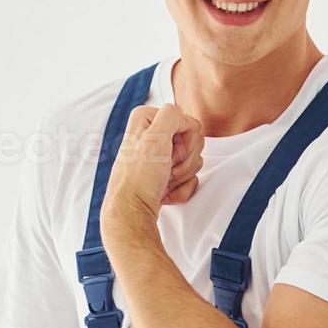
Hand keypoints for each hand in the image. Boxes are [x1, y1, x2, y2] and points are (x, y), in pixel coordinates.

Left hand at [102, 103, 203, 237]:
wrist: (133, 212)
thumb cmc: (139, 179)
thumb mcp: (154, 137)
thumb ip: (172, 115)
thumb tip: (183, 119)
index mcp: (147, 119)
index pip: (189, 123)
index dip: (184, 141)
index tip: (167, 154)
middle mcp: (152, 135)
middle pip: (194, 142)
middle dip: (184, 160)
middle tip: (164, 169)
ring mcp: (161, 156)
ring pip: (194, 161)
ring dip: (182, 176)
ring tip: (162, 181)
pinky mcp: (166, 174)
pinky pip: (189, 178)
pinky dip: (180, 189)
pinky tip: (164, 192)